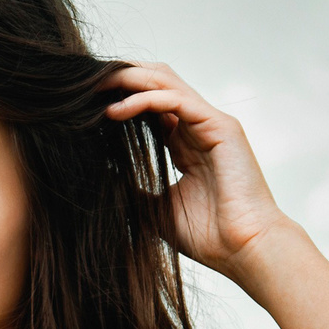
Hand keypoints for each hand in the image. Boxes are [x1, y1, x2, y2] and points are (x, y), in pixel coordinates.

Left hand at [102, 62, 292, 280]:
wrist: (244, 250)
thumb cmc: (208, 236)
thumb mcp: (156, 208)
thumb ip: (134, 189)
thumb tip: (102, 180)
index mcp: (185, 143)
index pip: (149, 105)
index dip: (119, 97)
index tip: (83, 102)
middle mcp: (198, 127)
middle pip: (157, 83)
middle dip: (121, 78)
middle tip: (85, 83)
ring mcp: (211, 124)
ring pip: (165, 83)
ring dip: (128, 80)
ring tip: (95, 86)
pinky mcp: (221, 127)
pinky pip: (176, 101)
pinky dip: (144, 100)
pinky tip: (116, 110)